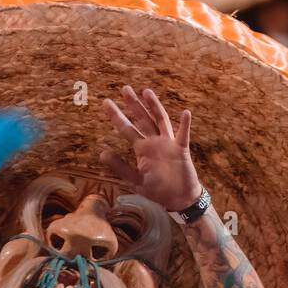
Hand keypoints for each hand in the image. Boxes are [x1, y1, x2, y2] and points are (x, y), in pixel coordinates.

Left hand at [100, 86, 200, 211]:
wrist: (178, 198)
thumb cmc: (158, 190)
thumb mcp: (135, 180)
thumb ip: (120, 167)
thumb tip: (102, 154)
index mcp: (142, 148)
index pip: (126, 129)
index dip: (116, 116)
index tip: (106, 103)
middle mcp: (154, 142)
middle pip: (142, 119)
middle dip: (133, 104)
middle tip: (124, 89)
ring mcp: (168, 143)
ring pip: (160, 120)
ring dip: (154, 106)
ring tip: (146, 92)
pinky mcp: (181, 150)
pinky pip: (183, 135)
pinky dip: (185, 125)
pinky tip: (185, 113)